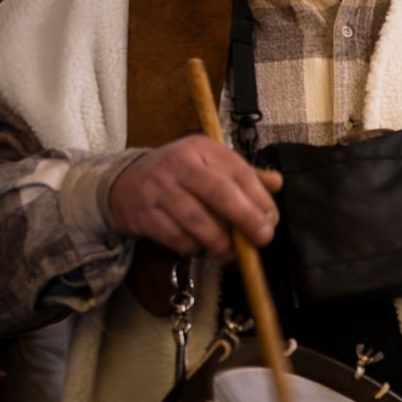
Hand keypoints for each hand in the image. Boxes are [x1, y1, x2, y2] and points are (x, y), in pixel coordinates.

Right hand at [108, 135, 283, 259]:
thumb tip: (278, 183)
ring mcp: (159, 189)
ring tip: (230, 252)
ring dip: (219, 242)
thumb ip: (244, 174)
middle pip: (219, 193)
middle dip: (246, 219)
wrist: (123, 182)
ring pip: (197, 220)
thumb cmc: (179, 174)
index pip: (239, 172)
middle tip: (263, 238)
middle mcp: (180, 165)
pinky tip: (201, 248)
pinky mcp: (144, 214)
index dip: (259, 198)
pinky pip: (176, 237)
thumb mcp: (210, 163)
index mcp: (202, 148)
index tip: (272, 219)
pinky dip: (193, 247)